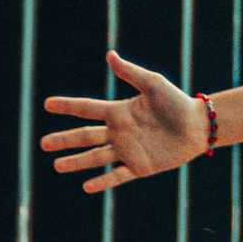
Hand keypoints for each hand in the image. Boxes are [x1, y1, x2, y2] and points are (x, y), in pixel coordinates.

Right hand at [40, 53, 205, 195]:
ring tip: (57, 165)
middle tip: (43, 144)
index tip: (47, 104)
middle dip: (64, 140)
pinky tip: (87, 186)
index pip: (87, 109)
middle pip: (86, 136)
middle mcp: (120, 132)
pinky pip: (118, 176)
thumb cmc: (178, 102)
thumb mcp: (153, 84)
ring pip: (96, 158)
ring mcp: (128, 150)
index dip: (68, 106)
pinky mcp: (140, 167)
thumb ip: (130, 73)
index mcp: (120, 111)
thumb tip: (109, 55)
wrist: (199, 126)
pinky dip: (103, 182)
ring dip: (76, 162)